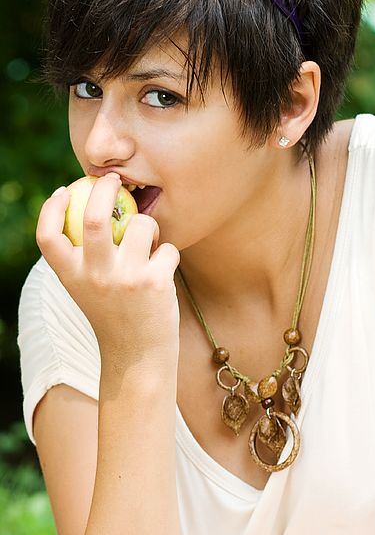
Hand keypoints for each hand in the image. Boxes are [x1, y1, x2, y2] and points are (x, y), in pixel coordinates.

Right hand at [36, 173, 179, 371]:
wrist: (138, 355)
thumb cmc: (116, 314)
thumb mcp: (89, 289)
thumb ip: (87, 258)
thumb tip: (95, 209)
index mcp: (72, 277)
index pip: (47, 237)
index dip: (50, 209)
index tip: (64, 192)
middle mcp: (95, 276)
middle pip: (96, 218)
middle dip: (107, 188)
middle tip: (115, 179)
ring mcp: (126, 279)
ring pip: (142, 225)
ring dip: (149, 227)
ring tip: (149, 245)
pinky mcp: (155, 283)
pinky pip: (167, 248)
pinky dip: (168, 253)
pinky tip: (162, 270)